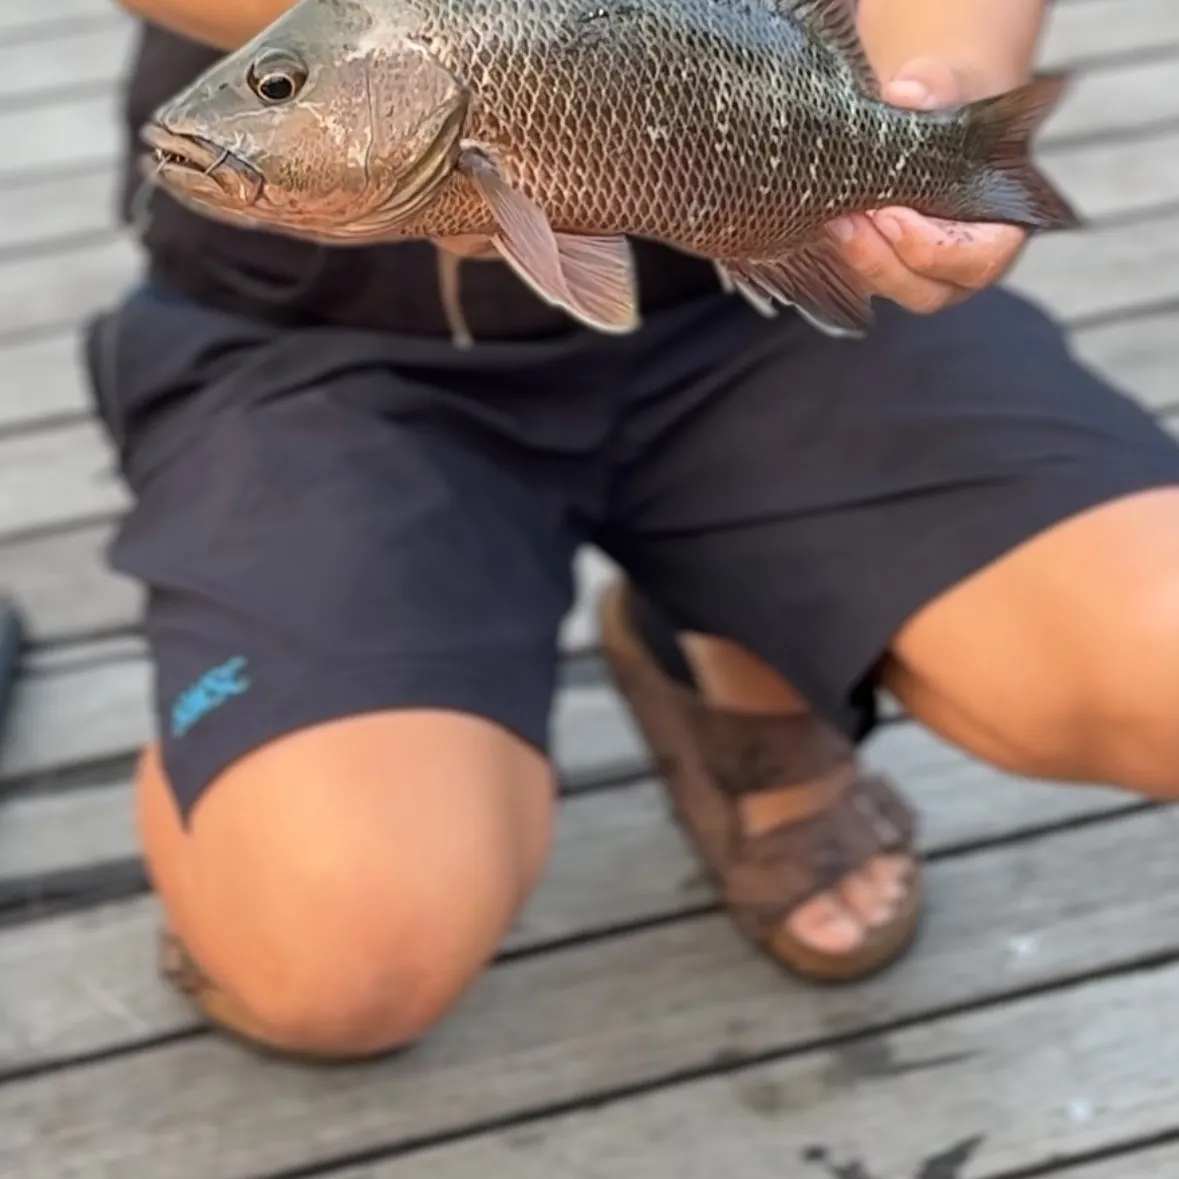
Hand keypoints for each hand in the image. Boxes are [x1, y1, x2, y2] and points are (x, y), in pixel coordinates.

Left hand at [826, 57, 1028, 314]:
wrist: (920, 117)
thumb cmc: (949, 108)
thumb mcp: (950, 88)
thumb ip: (935, 89)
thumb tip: (904, 93)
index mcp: (999, 233)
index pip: (978, 261)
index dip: (932, 246)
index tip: (891, 215)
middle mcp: (958, 267)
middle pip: (924, 291)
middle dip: (881, 260)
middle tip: (849, 220)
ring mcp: (916, 276)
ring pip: (886, 291)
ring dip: (854, 261)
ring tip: (830, 219)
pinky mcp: (875, 272)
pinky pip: (855, 283)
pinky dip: (834, 259)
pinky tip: (817, 225)